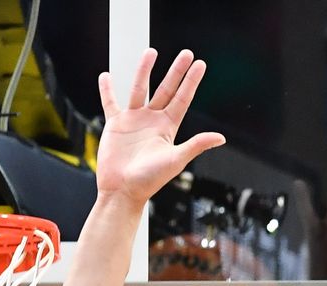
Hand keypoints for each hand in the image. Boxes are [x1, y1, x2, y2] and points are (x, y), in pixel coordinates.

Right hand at [95, 49, 225, 205]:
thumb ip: (196, 145)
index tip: (200, 64)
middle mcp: (152, 121)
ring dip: (145, 71)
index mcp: (168, 128)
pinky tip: (106, 76)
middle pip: (166, 89)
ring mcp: (133, 121)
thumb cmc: (149, 180)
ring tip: (151, 52)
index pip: (182, 99)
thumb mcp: (175, 160)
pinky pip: (110, 103)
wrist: (122, 191)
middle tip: (186, 53)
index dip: (191, 82)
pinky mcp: (115, 125)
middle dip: (176, 71)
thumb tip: (221, 138)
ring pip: (140, 89)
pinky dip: (107, 90)